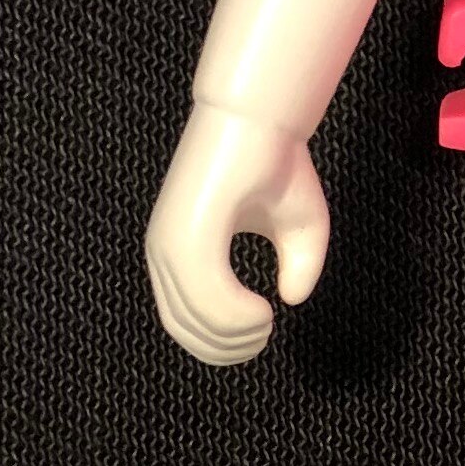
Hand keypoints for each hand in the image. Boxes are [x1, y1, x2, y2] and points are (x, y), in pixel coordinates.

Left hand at [145, 101, 328, 363]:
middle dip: (226, 348)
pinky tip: (262, 310)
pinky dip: (234, 316)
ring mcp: (171, 242)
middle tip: (263, 337)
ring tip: (264, 322)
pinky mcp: (187, 233)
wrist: (264, 117)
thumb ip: (297, 265)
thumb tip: (290, 299)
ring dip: (234, 335)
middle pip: (183, 328)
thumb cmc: (278, 162)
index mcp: (179, 249)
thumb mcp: (299, 227)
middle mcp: (165, 249)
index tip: (258, 338)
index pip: (181, 319)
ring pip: (194, 319)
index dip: (218, 344)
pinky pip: (205, 296)